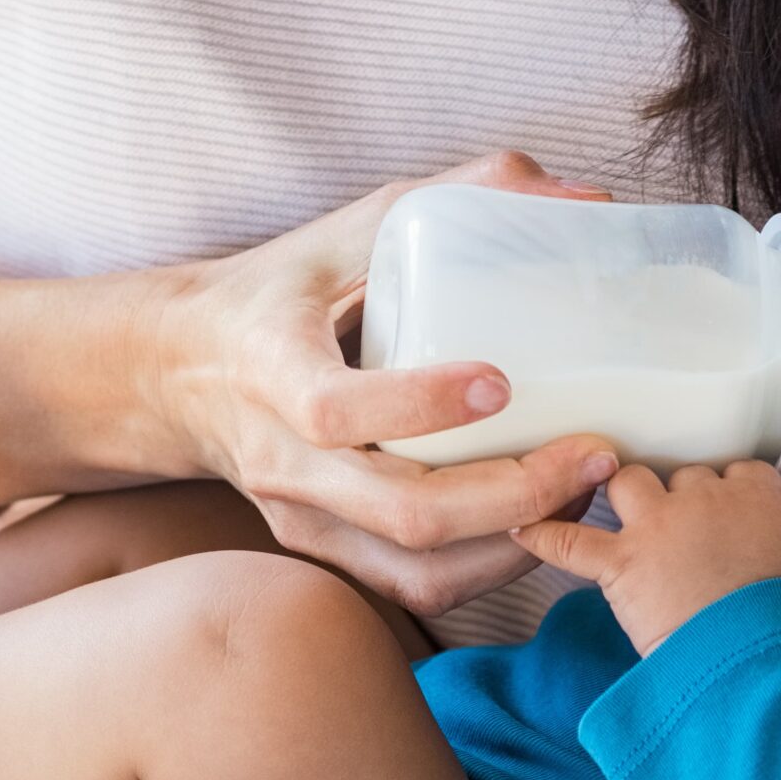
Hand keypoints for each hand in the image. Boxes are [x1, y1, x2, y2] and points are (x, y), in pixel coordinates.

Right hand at [152, 152, 622, 616]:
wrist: (185, 370)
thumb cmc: (284, 289)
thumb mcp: (353, 225)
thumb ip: (463, 194)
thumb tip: (588, 197)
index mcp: (271, 367)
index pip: (335, 410)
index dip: (421, 405)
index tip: (502, 383)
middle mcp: (282, 459)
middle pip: (404, 512)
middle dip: (516, 494)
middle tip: (595, 454)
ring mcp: (302, 517)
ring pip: (419, 567)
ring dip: (517, 542)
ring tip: (583, 492)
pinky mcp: (326, 550)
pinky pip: (416, 585)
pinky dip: (491, 566)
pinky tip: (542, 521)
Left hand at [512, 462, 780, 653]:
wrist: (750, 643)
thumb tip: (772, 540)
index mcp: (752, 494)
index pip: (738, 470)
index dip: (728, 488)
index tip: (727, 506)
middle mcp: (701, 498)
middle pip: (682, 474)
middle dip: (678, 495)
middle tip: (680, 526)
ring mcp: (657, 526)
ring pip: (628, 481)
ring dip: (623, 492)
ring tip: (619, 508)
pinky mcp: (621, 562)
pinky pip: (568, 542)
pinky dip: (544, 536)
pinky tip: (523, 530)